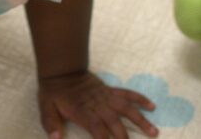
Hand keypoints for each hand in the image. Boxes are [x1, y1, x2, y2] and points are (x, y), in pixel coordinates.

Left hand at [37, 70, 157, 138]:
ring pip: (126, 108)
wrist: (61, 69)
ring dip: (140, 120)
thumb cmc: (53, 92)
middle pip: (114, 123)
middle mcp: (98, 105)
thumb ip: (50, 124)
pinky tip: (151, 106)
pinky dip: (140, 99)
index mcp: (82, 112)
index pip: (97, 129)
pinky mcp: (110, 90)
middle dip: (124, 137)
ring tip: (154, 132)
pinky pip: (127, 93)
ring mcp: (106, 97)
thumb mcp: (46, 108)